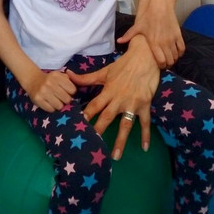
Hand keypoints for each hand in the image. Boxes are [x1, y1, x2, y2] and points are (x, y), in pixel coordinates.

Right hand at [25, 69, 76, 112]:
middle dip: (66, 100)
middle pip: (67, 99)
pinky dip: (52, 108)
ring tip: (55, 101)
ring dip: (59, 105)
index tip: (68, 93)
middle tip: (62, 98)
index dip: (71, 93)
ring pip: (59, 106)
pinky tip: (49, 103)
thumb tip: (80, 86)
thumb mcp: (59, 75)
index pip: (72, 90)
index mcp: (57, 76)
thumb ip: (69, 80)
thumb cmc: (50, 79)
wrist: (32, 79)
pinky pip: (51, 109)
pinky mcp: (38, 100)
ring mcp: (43, 92)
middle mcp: (50, 83)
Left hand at [68, 36, 159, 159]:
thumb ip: (86, 78)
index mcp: (108, 91)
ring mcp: (132, 103)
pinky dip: (146, 135)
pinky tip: (144, 148)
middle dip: (99, 131)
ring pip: (125, 124)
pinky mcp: (145, 104)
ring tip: (115, 156)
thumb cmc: (123, 65)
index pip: (94, 105)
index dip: (86, 115)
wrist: (145, 57)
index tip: (78, 126)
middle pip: (107, 118)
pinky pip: (145, 122)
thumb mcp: (104, 71)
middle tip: (92, 146)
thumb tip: (68, 75)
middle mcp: (119, 99)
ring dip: (120, 141)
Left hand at [117, 0, 184, 67]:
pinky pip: (182, 48)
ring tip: (170, 58)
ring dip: (174, 59)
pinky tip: (177, 53)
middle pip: (169, 60)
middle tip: (165, 63)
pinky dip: (180, 53)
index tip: (159, 65)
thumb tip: (118, 42)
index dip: (161, 65)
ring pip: (176, 56)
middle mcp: (164, 43)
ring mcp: (172, 39)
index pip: (161, 61)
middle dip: (167, 64)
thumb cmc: (148, 16)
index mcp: (154, 43)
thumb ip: (128, 35)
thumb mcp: (137, 26)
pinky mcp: (178, 35)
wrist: (160, 5)